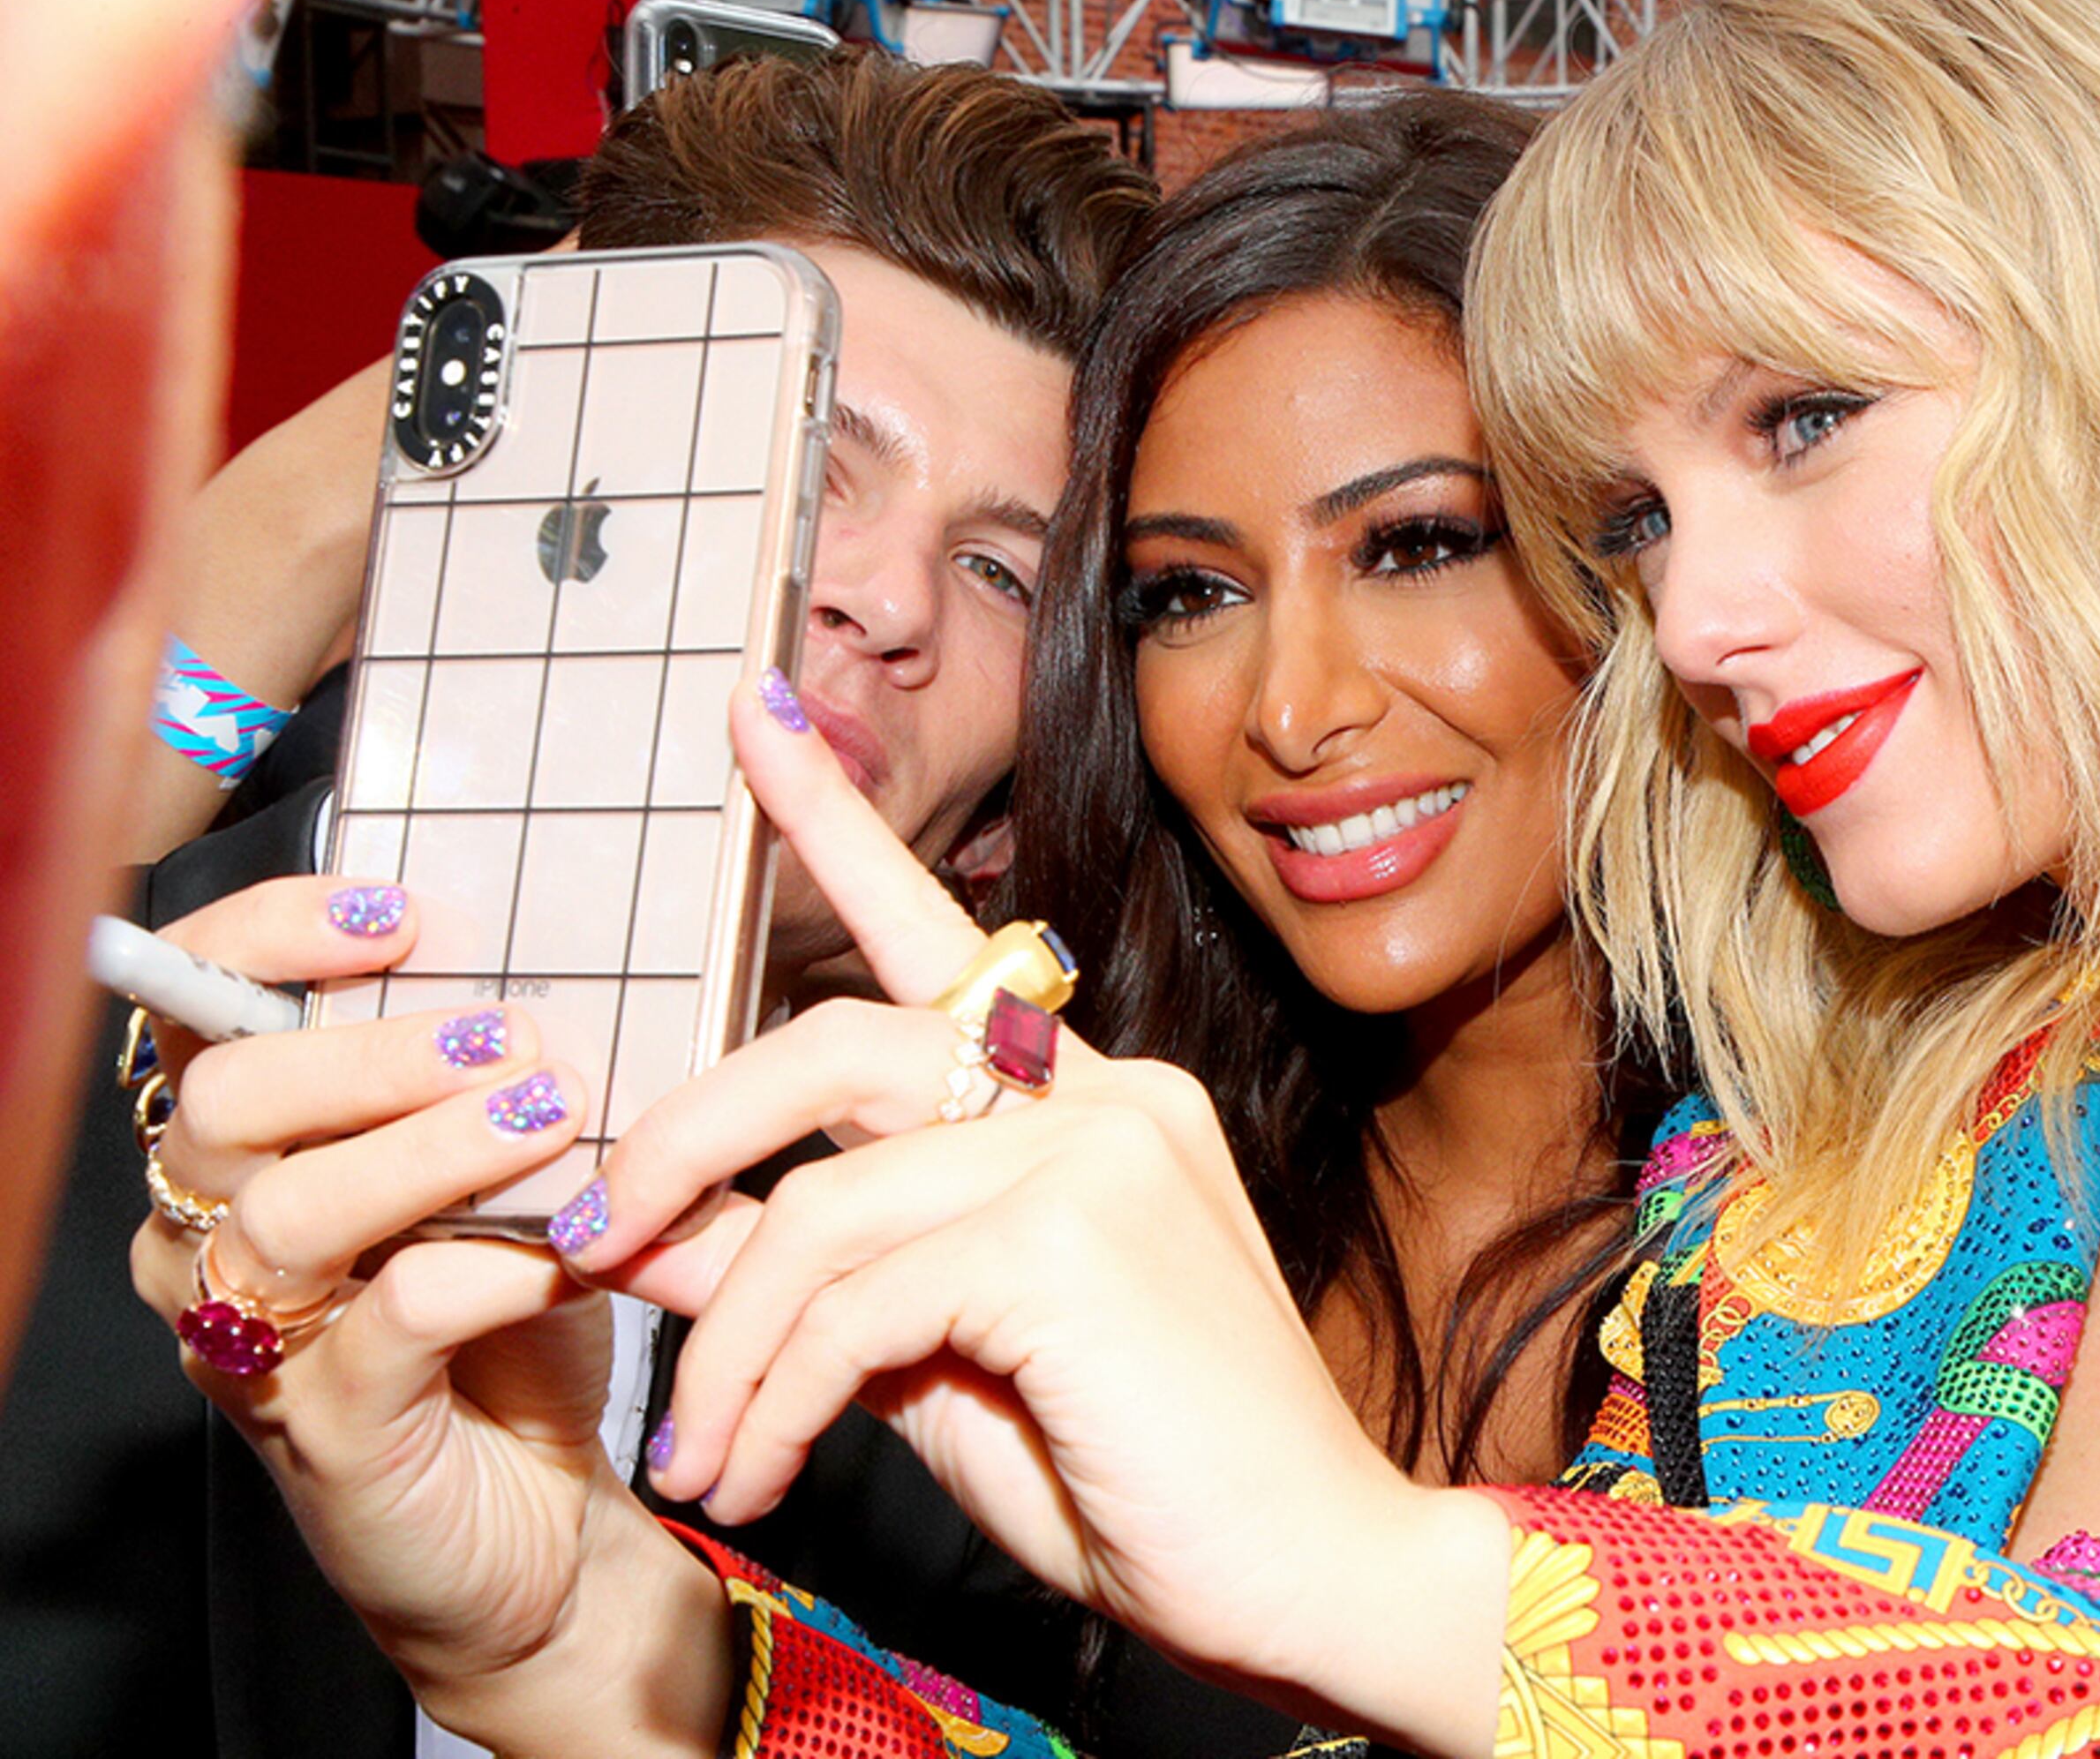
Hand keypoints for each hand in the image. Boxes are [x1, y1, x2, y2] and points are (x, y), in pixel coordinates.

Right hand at [124, 879, 728, 1753]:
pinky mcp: (330, 1429)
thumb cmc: (513, 1322)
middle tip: (510, 1039)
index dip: (273, 940)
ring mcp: (256, 1340)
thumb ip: (505, 1080)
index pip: (198, 1009)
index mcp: (248, 1150)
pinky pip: (388, 1321)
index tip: (401, 915)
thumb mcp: (513, 1177)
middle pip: (228, 1104)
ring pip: (291, 1210)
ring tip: (549, 1116)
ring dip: (432, 1148)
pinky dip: (489, 1268)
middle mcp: (212, 1237)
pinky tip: (570, 1252)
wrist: (543, 1515)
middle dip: (373, 1054)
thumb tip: (578, 964)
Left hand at [563, 680, 1511, 1751]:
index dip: (835, 821)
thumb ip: (813, 1280)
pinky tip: (757, 1475)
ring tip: (704, 1457)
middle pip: (837, 1038)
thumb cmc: (1145, 1486)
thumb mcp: (936, 1368)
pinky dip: (773, 1396)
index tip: (751, 712)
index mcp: (1094, 1105)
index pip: (943, 941)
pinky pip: (852, 1298)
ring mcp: (1101, 1151)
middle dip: (685, 1132)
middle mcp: (1105, 1093)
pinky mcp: (1075, 1238)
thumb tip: (654, 1229)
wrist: (1311, 1581)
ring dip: (725, 1340)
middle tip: (593, 1235)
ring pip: (824, 1196)